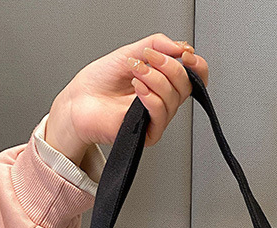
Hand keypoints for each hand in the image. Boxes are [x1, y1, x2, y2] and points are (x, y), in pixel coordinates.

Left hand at [44, 33, 209, 164]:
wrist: (79, 101)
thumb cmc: (100, 82)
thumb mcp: (131, 52)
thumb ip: (157, 45)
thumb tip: (183, 47)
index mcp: (163, 82)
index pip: (194, 77)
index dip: (197, 66)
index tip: (187, 55)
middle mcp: (163, 100)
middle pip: (186, 85)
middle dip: (169, 67)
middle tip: (149, 58)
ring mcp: (156, 117)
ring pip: (174, 98)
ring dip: (155, 79)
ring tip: (136, 71)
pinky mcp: (148, 133)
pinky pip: (160, 114)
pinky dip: (150, 97)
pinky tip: (137, 88)